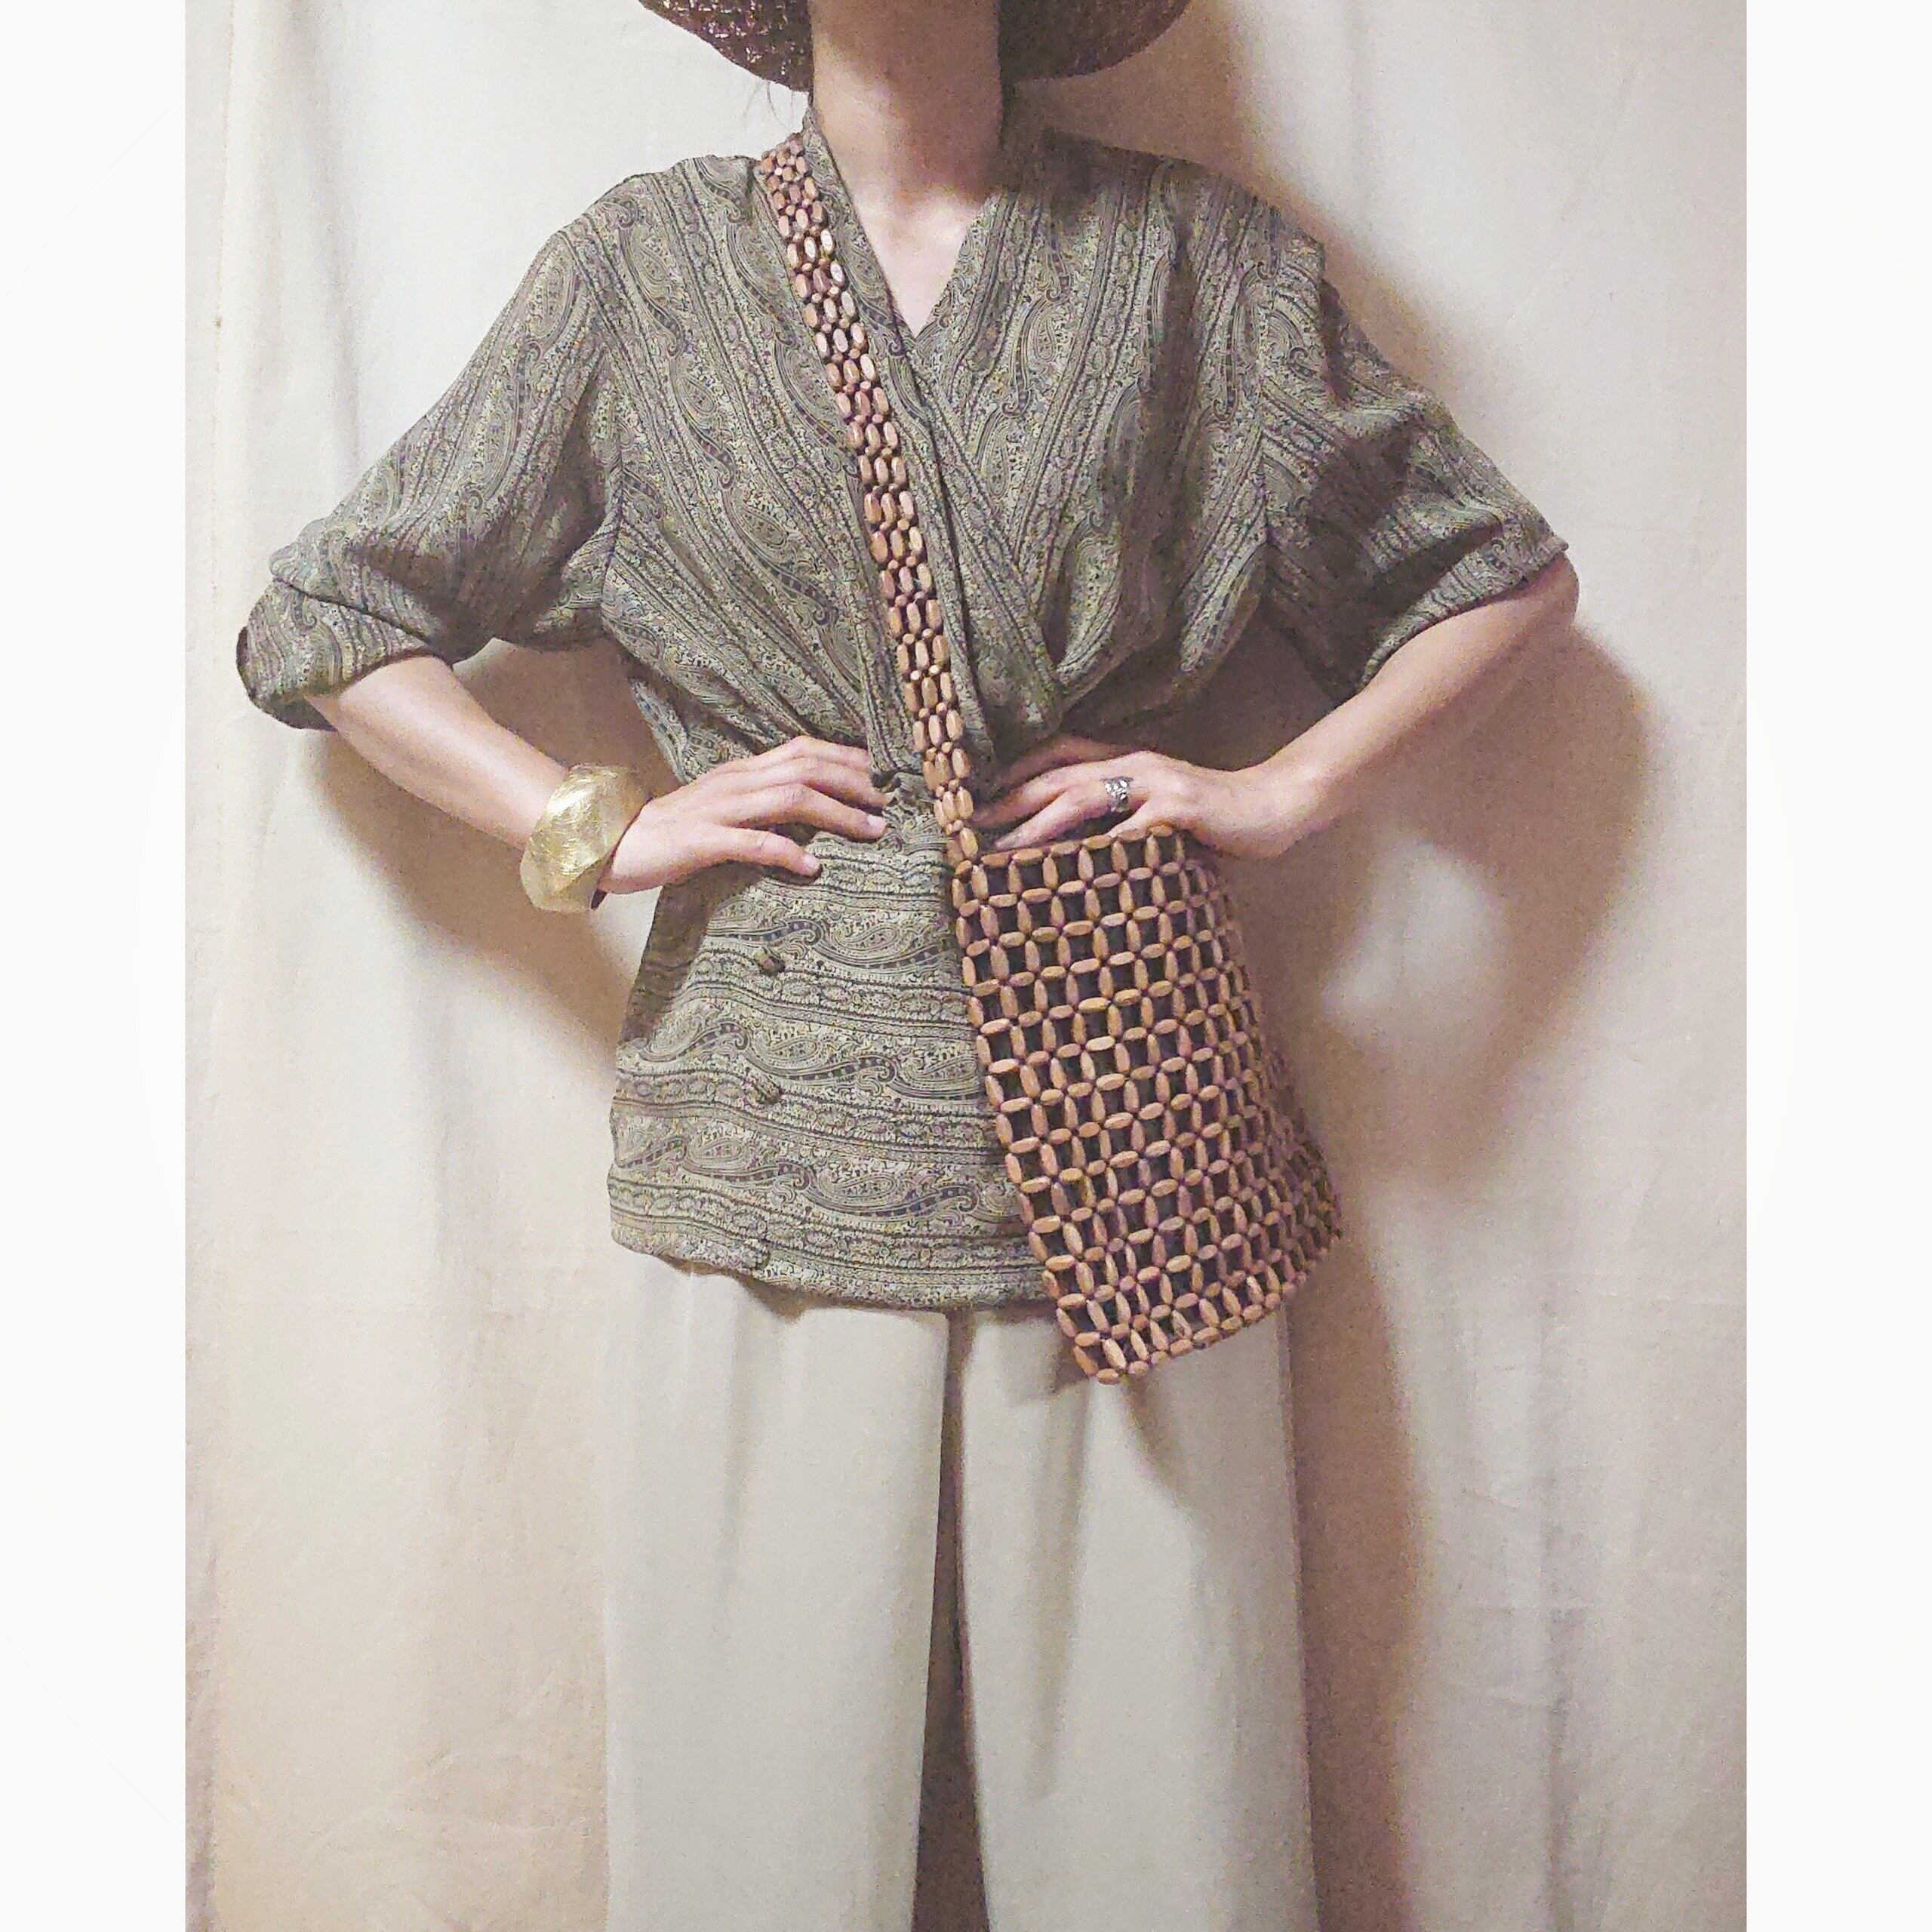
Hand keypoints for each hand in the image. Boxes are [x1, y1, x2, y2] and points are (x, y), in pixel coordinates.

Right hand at [597, 736, 887, 892]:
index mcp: (742, 771)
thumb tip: (812, 807)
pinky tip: (812, 867)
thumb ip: (763, 802)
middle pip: (806, 767)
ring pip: (789, 798)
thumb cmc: (675, 832)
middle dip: (855, 781)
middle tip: (891, 803)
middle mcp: (736, 782)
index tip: (886, 774)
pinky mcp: (702, 841)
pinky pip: (752, 842)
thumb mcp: (725, 807)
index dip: (847, 757)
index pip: (804, 750)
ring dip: (837, 813)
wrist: (613, 843)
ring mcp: (719, 809)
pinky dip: (787, 851)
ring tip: (872, 831)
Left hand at [968, 733, 1313, 859]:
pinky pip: (1129, 829)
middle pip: (1057, 775)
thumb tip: (1069, 849)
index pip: (1057, 756)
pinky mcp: (1179, 809)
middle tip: (972, 825)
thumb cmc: (1213, 819)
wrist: (1274, 806)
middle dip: (1011, 799)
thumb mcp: (1156, 813)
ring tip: (1006, 847)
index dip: (1015, 773)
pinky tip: (1072, 868)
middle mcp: (1134, 764)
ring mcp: (1156, 783)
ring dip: (1039, 822)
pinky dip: (1098, 847)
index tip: (977, 798)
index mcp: (1125, 763)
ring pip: (1082, 796)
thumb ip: (1118, 820)